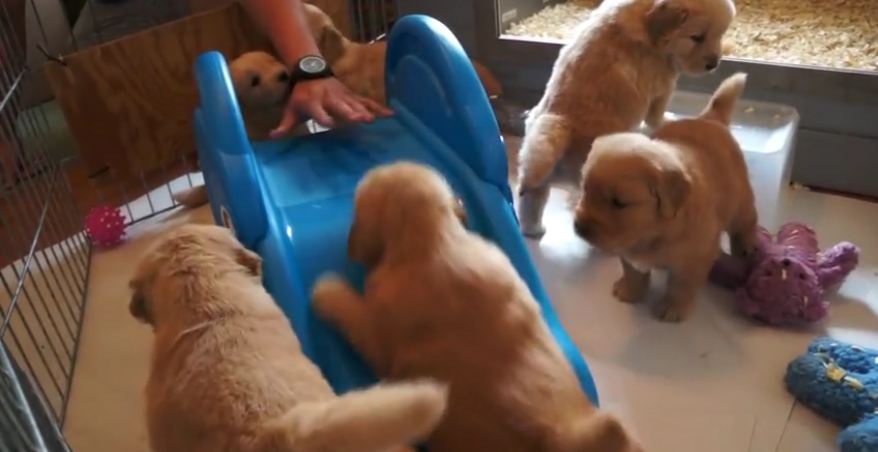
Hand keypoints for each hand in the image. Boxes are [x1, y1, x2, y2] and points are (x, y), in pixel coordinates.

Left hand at [271, 77, 391, 137]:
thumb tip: (272, 137)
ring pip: (356, 103)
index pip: (318, 111)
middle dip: (350, 112)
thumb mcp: (291, 110)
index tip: (329, 124)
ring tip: (373, 119)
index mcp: (313, 102)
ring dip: (365, 110)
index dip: (323, 117)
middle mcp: (330, 98)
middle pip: (341, 106)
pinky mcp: (352, 95)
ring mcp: (343, 96)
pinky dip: (379, 107)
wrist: (311, 72)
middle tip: (359, 119)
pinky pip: (367, 101)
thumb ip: (285, 125)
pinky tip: (390, 114)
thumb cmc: (301, 97)